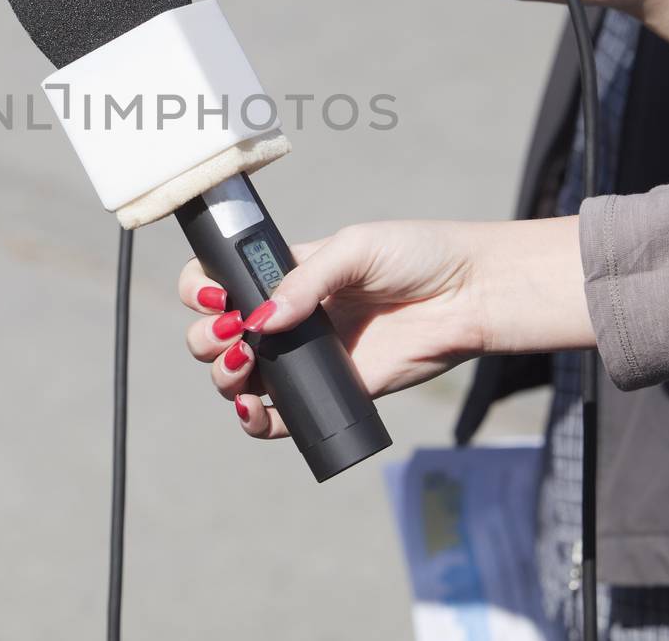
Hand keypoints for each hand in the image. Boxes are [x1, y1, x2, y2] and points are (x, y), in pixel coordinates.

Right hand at [178, 218, 590, 438]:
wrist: (468, 296)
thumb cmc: (416, 256)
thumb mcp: (355, 248)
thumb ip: (305, 281)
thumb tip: (259, 321)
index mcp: (283, 275)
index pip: (218, 282)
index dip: (200, 291)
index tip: (214, 297)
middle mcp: (286, 318)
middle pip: (215, 336)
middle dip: (205, 339)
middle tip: (234, 334)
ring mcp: (304, 358)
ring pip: (238, 379)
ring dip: (223, 377)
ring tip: (244, 367)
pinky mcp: (331, 393)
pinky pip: (279, 418)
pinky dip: (256, 420)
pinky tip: (255, 408)